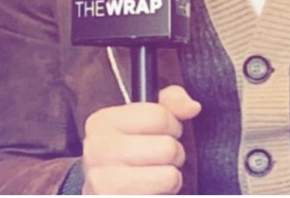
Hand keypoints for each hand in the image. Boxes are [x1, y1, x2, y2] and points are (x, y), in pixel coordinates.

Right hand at [82, 84, 200, 194]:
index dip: (172, 124)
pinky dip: (163, 194)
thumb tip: (193, 107)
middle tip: (161, 156)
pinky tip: (148, 190)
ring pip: (170, 176)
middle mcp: (96, 151)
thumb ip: (172, 101)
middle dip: (174, 152)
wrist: (106, 187)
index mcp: (101, 122)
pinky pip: (162, 197)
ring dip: (171, 177)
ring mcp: (103, 184)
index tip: (164, 131)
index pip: (159, 116)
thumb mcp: (146, 116)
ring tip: (156, 174)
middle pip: (168, 147)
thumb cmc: (130, 148)